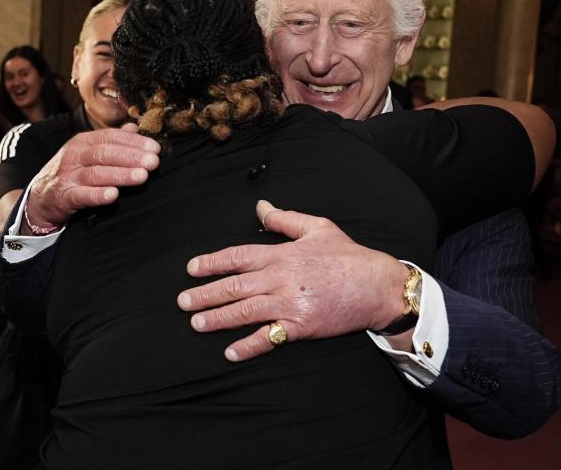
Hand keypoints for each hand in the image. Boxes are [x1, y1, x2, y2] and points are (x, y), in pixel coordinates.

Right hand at [25, 123, 160, 228]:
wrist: (40, 197)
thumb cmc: (71, 172)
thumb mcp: (88, 152)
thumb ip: (111, 141)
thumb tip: (134, 127)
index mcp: (83, 142)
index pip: (110, 137)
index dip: (133, 142)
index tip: (155, 148)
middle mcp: (75, 156)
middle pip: (105, 153)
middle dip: (131, 156)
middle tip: (153, 162)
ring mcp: (68, 176)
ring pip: (96, 173)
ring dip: (121, 174)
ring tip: (142, 176)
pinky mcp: (64, 196)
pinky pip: (82, 195)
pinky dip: (97, 195)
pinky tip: (113, 195)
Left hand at [178, 200, 409, 361]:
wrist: (377, 286)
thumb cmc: (348, 256)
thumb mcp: (317, 227)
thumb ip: (284, 219)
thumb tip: (259, 207)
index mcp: (281, 254)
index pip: (237, 257)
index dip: (212, 263)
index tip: (192, 269)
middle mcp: (280, 279)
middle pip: (234, 286)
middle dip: (205, 294)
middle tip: (183, 301)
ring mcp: (289, 304)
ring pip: (244, 311)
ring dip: (217, 318)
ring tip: (196, 323)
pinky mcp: (300, 326)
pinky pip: (267, 338)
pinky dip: (247, 346)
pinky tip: (229, 351)